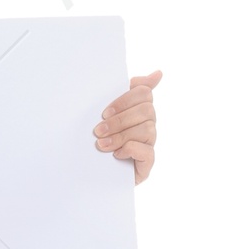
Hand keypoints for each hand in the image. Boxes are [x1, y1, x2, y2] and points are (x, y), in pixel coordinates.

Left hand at [94, 70, 160, 184]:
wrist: (89, 174)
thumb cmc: (100, 138)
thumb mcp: (106, 113)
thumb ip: (125, 91)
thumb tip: (159, 73)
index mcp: (139, 109)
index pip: (144, 93)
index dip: (124, 100)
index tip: (104, 112)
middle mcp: (148, 124)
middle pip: (146, 110)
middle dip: (119, 120)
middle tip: (98, 130)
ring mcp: (150, 144)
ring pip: (147, 129)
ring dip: (121, 136)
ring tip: (101, 145)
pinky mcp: (148, 163)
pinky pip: (148, 152)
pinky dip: (131, 150)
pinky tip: (116, 154)